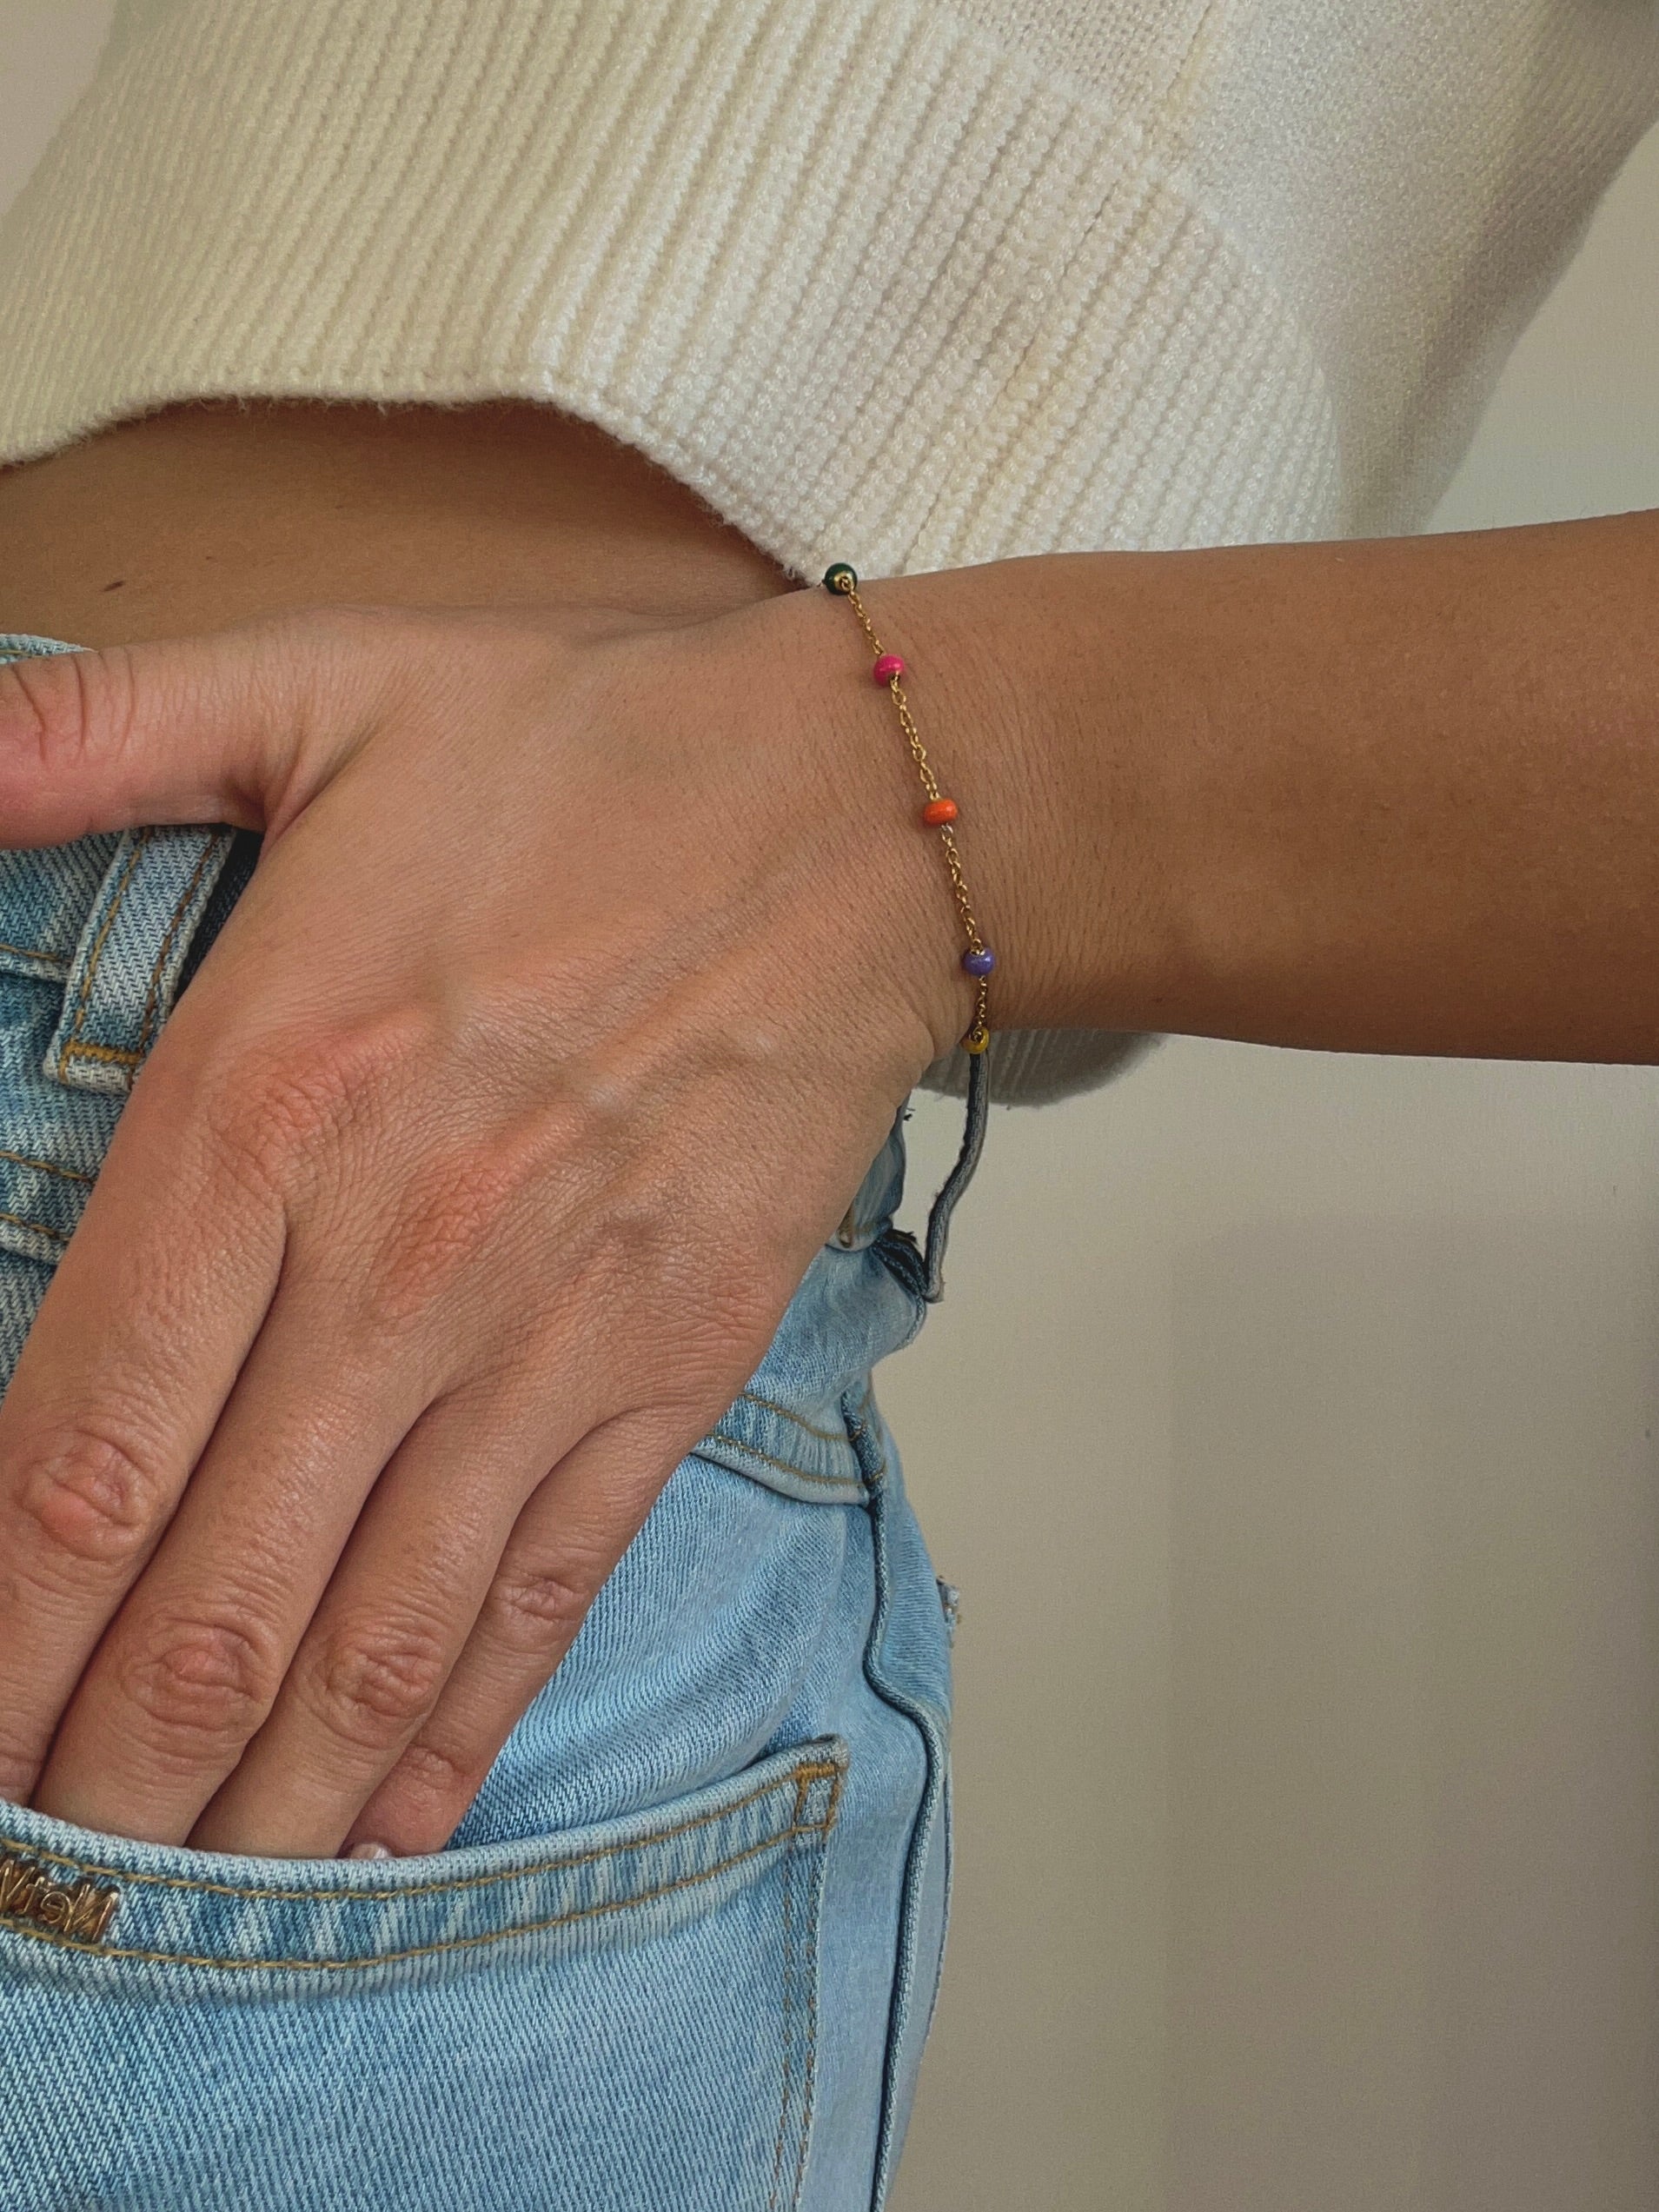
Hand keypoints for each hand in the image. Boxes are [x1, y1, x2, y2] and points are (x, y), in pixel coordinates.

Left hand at [0, 595, 961, 1856]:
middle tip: (34, 1876)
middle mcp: (396, 1266)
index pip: (81, 1448)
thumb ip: (82, 740)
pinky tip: (394, 1823)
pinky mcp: (666, 1374)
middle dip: (96, 1769)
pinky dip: (457, 1726)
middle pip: (209, 1596)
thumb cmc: (590, 752)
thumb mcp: (313, 689)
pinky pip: (542, 1591)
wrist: (864, 816)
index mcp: (266, 1109)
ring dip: (259, 1800)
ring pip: (370, 1637)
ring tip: (168, 1898)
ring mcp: (545, 1341)